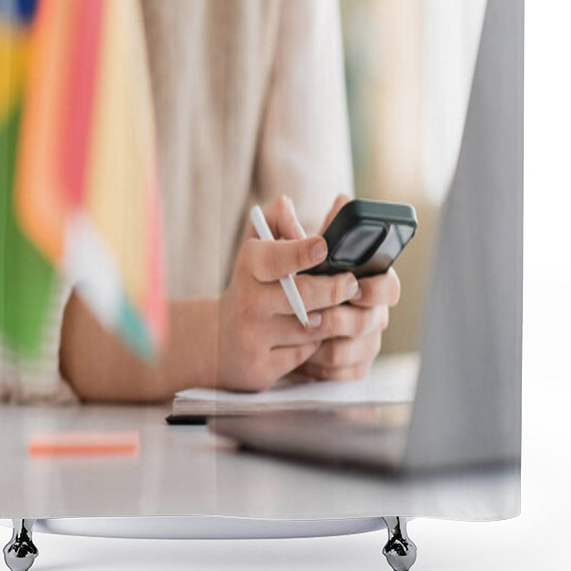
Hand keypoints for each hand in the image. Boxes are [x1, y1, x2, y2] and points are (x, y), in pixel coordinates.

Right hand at [215, 196, 359, 391]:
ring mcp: (252, 337)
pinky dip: (315, 344)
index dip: (300, 252)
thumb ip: (275, 223)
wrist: (217, 339)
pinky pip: (304, 354)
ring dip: (329, 319)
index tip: (322, 247)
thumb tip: (285, 202)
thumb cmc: (251, 286)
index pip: (275, 258)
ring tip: (338, 309)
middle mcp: (247, 302)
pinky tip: (318, 335)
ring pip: (309, 327)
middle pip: (302, 296)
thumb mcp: (256, 251)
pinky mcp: (261, 367)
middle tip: (352, 283)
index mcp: (248, 267)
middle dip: (333, 289)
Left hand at [295, 195, 400, 381]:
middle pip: (370, 321)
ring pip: (353, 350)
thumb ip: (295, 226)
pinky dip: (320, 366)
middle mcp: (373, 312)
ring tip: (298, 330)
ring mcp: (365, 343)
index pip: (388, 285)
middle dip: (339, 317)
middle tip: (309, 313)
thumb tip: (306, 203)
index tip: (351, 283)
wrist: (272, 318)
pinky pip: (342, 373)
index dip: (374, 287)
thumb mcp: (287, 247)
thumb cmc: (289, 276)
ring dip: (324, 341)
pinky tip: (301, 355)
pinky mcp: (351, 370)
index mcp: (368, 279)